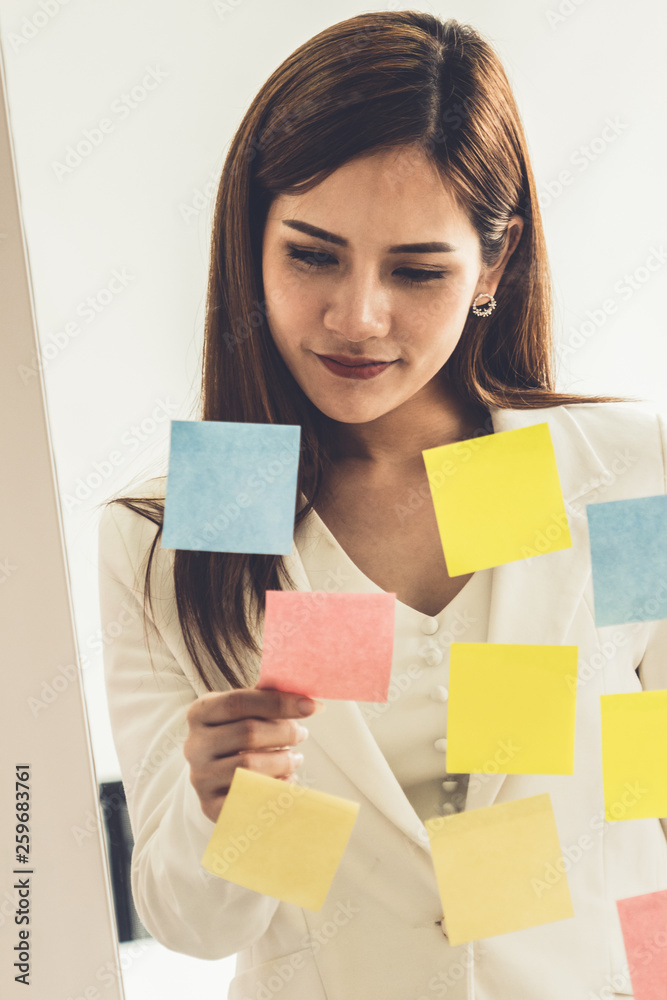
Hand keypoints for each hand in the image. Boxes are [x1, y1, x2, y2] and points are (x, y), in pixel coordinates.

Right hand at [184, 688, 323, 822]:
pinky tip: (287, 779)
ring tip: (296, 757)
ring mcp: (200, 778)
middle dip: (284, 732)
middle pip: (247, 733)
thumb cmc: (238, 732)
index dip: (279, 702)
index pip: (238, 702)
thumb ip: (266, 699)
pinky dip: (276, 787)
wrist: (215, 773)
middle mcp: (194, 745)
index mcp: (200, 712)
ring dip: (283, 761)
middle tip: (302, 734)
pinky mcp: (211, 806)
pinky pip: (251, 797)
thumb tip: (303, 693)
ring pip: (250, 767)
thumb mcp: (244, 711)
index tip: (312, 706)